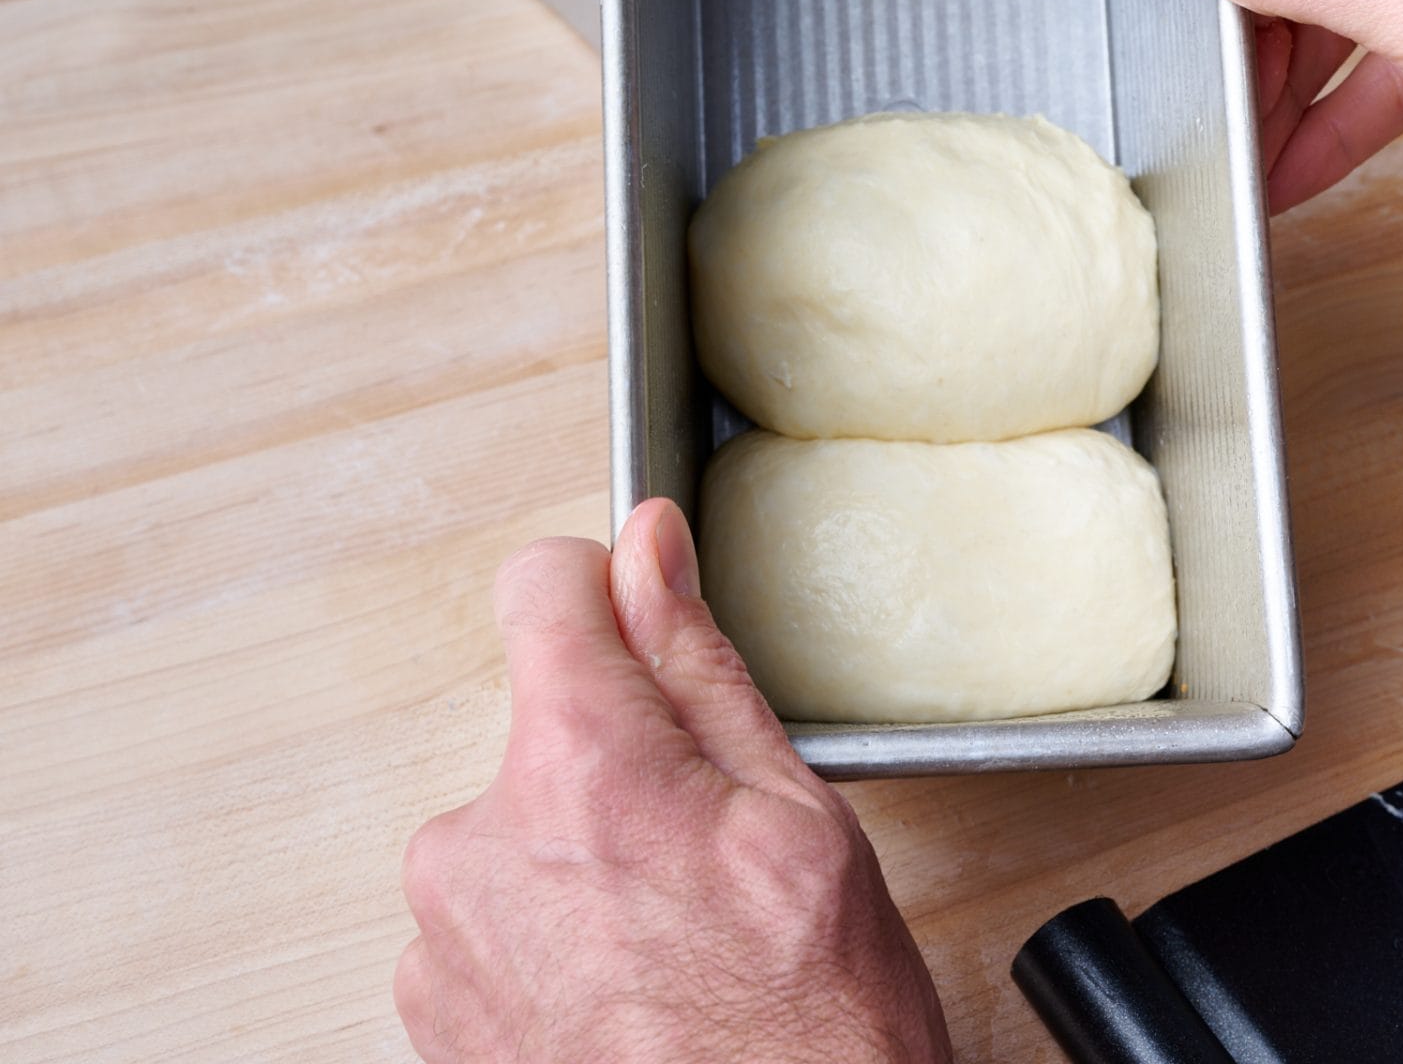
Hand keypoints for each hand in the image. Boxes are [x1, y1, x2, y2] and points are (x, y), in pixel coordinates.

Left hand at [394, 500, 950, 1062]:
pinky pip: (491, 912)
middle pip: (541, 723)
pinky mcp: (433, 1010)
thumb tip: (647, 546)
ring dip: (584, 856)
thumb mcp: (793, 817)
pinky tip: (630, 986)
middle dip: (618, 760)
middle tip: (706, 852)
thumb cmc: (811, 1030)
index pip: (540, 586)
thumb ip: (696, 664)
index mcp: (580, 769)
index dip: (607, 593)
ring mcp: (443, 939)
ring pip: (519, 822)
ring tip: (674, 938)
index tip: (641, 629)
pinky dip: (553, 931)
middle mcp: (477, 843)